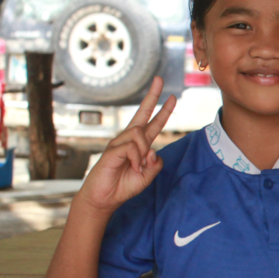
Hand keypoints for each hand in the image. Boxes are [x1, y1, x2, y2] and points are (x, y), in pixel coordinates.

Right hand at [80, 77, 174, 213]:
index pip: (153, 123)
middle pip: (142, 114)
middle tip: (159, 79)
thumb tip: (153, 151)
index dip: (163, 111)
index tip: (173, 97)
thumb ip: (155, 164)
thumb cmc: (124, 186)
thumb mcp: (147, 176)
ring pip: (139, 134)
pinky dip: (135, 158)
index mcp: (140, 145)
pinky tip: (131, 166)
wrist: (106, 197)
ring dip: (143, 152)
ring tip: (137, 166)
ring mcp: (119, 143)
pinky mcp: (111, 150)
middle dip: (152, 96)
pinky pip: (130, 147)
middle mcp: (129, 140)